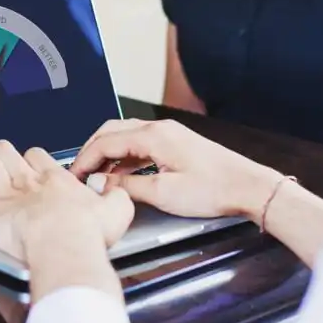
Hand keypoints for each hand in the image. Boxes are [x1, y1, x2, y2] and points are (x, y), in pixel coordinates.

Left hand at [0, 140, 134, 262]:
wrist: (65, 248)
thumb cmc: (88, 233)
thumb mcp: (117, 209)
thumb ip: (115, 196)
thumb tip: (113, 192)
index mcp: (55, 179)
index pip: (36, 154)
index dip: (31, 160)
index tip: (33, 171)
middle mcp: (28, 181)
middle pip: (6, 150)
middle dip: (2, 156)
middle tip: (4, 171)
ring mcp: (6, 194)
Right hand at [70, 118, 282, 220]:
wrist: (249, 187)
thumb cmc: (213, 189)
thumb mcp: (163, 193)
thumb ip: (127, 187)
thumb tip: (99, 185)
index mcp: (153, 135)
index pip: (105, 141)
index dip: (85, 159)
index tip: (73, 177)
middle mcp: (159, 129)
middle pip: (112, 132)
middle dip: (92, 152)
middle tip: (79, 174)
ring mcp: (168, 135)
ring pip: (126, 138)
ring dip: (108, 155)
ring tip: (96, 178)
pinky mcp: (176, 144)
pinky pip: (141, 146)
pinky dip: (125, 158)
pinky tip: (121, 177)